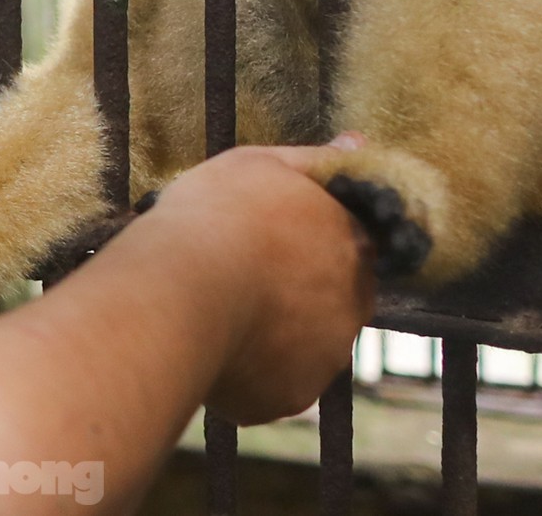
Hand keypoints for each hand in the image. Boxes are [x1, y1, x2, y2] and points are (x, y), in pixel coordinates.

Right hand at [136, 144, 375, 424]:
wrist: (181, 288)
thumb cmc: (217, 214)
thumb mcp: (263, 164)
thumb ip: (318, 159)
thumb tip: (360, 143)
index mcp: (350, 242)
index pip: (346, 246)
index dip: (305, 244)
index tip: (266, 242)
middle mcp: (353, 303)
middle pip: (330, 298)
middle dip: (294, 291)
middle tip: (239, 276)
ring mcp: (325, 355)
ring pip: (303, 344)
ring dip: (273, 332)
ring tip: (219, 311)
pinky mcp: (291, 396)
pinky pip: (273, 385)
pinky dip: (250, 372)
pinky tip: (213, 344)